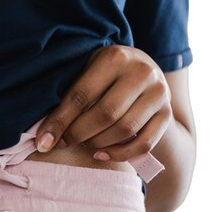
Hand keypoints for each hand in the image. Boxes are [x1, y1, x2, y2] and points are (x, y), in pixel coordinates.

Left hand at [34, 45, 172, 163]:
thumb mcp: (90, 71)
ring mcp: (159, 93)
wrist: (146, 71)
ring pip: (124, 130)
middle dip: (78, 134)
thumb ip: (70, 95)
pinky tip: (101, 154)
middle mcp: (142, 72)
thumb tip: (44, 136)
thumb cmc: (107, 74)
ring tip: (83, 144)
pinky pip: (144, 143)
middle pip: (105, 114)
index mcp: (115, 57)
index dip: (61, 121)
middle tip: (64, 143)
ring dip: (98, 144)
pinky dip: (120, 154)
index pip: (82, 95)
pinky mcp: (167, 114)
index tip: (44, 141)